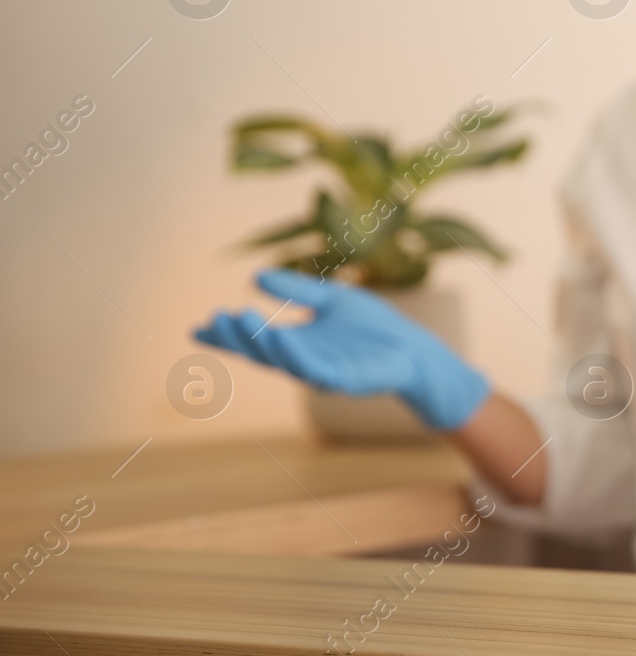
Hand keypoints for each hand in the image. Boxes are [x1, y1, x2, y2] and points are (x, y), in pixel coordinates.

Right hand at [194, 269, 489, 430]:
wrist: (416, 351)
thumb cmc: (375, 330)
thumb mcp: (332, 301)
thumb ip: (297, 290)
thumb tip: (255, 276)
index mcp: (298, 342)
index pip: (255, 340)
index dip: (227, 337)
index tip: (198, 329)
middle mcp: (304, 359)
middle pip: (262, 351)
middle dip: (237, 338)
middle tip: (213, 321)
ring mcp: (322, 371)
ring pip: (283, 360)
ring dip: (259, 342)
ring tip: (238, 319)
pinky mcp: (344, 379)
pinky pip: (314, 368)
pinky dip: (293, 353)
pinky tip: (278, 337)